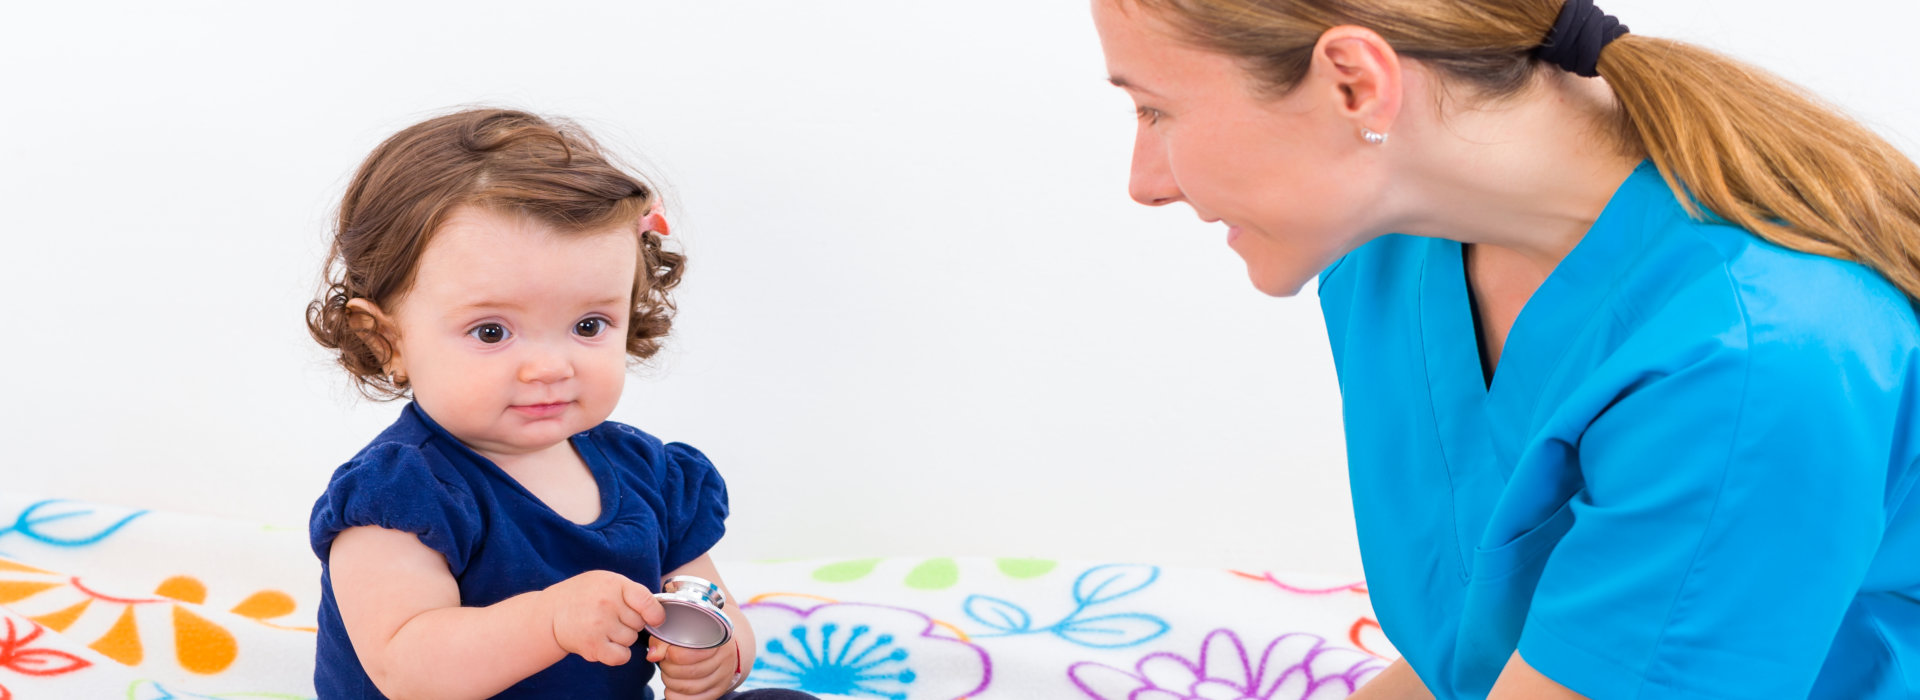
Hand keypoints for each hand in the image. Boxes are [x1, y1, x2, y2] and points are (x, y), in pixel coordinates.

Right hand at [542, 570, 662, 665]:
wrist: (550, 613)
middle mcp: (607, 604)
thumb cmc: (583, 596)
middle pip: (640, 624)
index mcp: (614, 585)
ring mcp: (600, 625)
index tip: (654, 618)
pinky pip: (621, 656)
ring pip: (630, 640)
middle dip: (631, 623)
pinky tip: (607, 644)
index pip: (648, 601)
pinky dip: (618, 654)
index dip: (655, 613)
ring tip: (604, 628)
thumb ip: (632, 592)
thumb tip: (658, 611)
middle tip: (612, 618)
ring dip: (622, 638)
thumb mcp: (606, 581)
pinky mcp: (593, 646)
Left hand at [648, 637, 738, 699]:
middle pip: (692, 672)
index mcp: (717, 638)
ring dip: (671, 683)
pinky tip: (671, 688)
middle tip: (665, 662)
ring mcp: (723, 677)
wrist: (718, 646)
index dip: (672, 655)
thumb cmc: (695, 636)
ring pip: (691, 688)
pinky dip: (676, 697)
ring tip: (668, 673)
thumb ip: (663, 640)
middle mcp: (724, 658)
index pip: (692, 652)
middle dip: (669, 669)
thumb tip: (653, 656)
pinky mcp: (717, 691)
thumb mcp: (678, 630)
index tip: (667, 652)